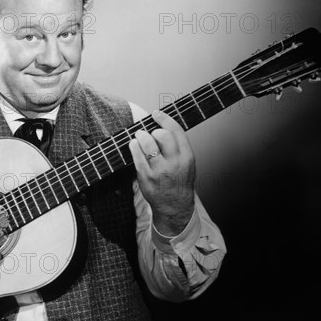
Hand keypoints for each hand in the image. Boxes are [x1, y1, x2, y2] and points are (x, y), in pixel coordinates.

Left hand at [129, 111, 195, 235]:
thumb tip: (162, 126)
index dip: (165, 118)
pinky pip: (136, 156)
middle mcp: (174, 163)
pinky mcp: (146, 177)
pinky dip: (133, 146)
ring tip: (140, 138)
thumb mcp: (187, 163)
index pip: (176, 131)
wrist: (175, 206)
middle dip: (152, 130)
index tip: (157, 114)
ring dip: (141, 136)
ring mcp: (159, 170)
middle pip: (161, 135)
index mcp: (187, 156)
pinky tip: (134, 145)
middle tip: (148, 133)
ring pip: (147, 143)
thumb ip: (178, 146)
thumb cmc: (179, 182)